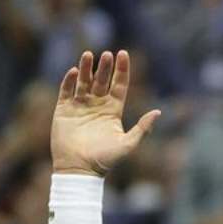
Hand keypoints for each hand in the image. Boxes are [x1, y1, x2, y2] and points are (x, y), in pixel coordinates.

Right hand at [51, 50, 159, 176]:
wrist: (80, 170)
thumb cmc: (105, 160)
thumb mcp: (128, 144)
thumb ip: (143, 128)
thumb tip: (158, 112)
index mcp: (113, 111)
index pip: (119, 85)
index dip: (122, 70)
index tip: (123, 54)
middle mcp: (97, 105)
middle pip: (102, 80)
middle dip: (105, 67)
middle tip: (107, 54)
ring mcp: (80, 106)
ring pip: (83, 82)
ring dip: (86, 68)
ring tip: (88, 55)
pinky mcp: (64, 110)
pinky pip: (66, 91)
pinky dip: (69, 81)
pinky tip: (73, 71)